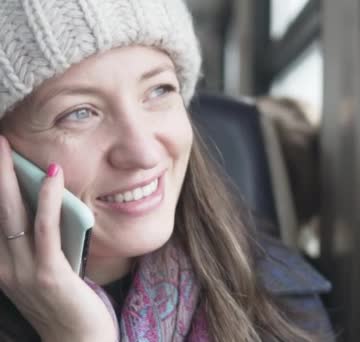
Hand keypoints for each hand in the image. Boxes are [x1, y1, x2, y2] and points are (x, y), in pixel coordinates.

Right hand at [0, 136, 115, 341]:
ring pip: (11, 215)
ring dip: (8, 178)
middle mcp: (3, 268)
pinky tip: (52, 176)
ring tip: (8, 148)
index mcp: (1, 266)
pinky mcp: (49, 275)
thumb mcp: (46, 269)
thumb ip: (40, 242)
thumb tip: (46, 200)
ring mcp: (23, 272)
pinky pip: (45, 229)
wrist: (79, 341)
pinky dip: (47, 199)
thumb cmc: (67, 302)